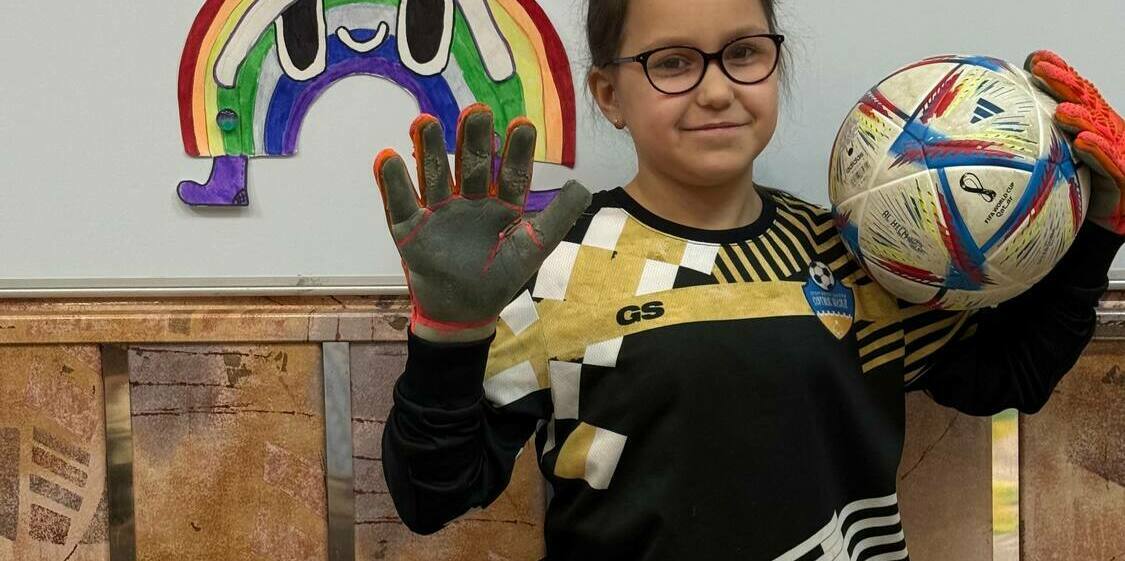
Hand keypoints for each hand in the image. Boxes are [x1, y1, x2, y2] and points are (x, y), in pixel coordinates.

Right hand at [374, 104, 590, 342]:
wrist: (464, 313)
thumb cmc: (500, 278)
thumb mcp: (533, 247)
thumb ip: (558, 217)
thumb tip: (582, 184)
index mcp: (501, 204)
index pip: (510, 173)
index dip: (516, 151)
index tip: (522, 125)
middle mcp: (470, 200)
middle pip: (472, 165)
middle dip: (474, 140)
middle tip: (477, 112)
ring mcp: (439, 211)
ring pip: (435, 174)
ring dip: (430, 148)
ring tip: (424, 121)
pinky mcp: (410, 228)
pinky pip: (401, 202)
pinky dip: (393, 181)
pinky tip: (387, 156)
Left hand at [1025, 50, 1124, 233]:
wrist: (1109, 217)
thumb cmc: (1078, 188)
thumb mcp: (1051, 163)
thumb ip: (1027, 148)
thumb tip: (979, 141)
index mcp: (1088, 122)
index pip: (1072, 93)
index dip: (1058, 73)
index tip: (1036, 59)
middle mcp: (1103, 131)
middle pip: (1084, 101)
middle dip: (1064, 82)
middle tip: (1042, 69)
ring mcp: (1115, 149)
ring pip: (1098, 128)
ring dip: (1079, 117)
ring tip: (1062, 110)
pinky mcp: (1122, 174)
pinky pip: (1110, 162)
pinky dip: (1097, 151)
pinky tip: (1084, 142)